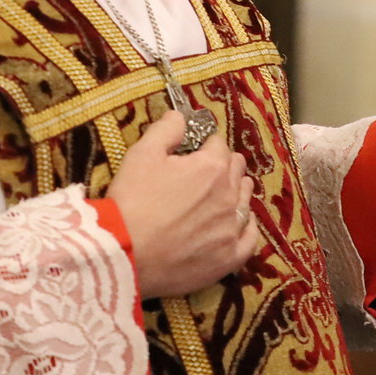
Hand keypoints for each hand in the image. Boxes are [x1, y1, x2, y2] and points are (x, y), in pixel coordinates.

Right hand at [107, 111, 256, 297]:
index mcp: (212, 167)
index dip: (204, 145)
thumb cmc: (132, 201)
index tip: (192, 152)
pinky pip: (250, 239)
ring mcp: (232, 229)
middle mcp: (230, 195)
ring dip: (236, 193)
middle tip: (202, 173)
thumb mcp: (142, 154)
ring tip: (220, 196)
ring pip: (246, 201)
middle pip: (237, 170)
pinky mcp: (229, 258)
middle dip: (223, 166)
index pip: (218, 145)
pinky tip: (238, 226)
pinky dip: (246, 228)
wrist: (125, 254)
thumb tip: (181, 116)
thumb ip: (166, 129)